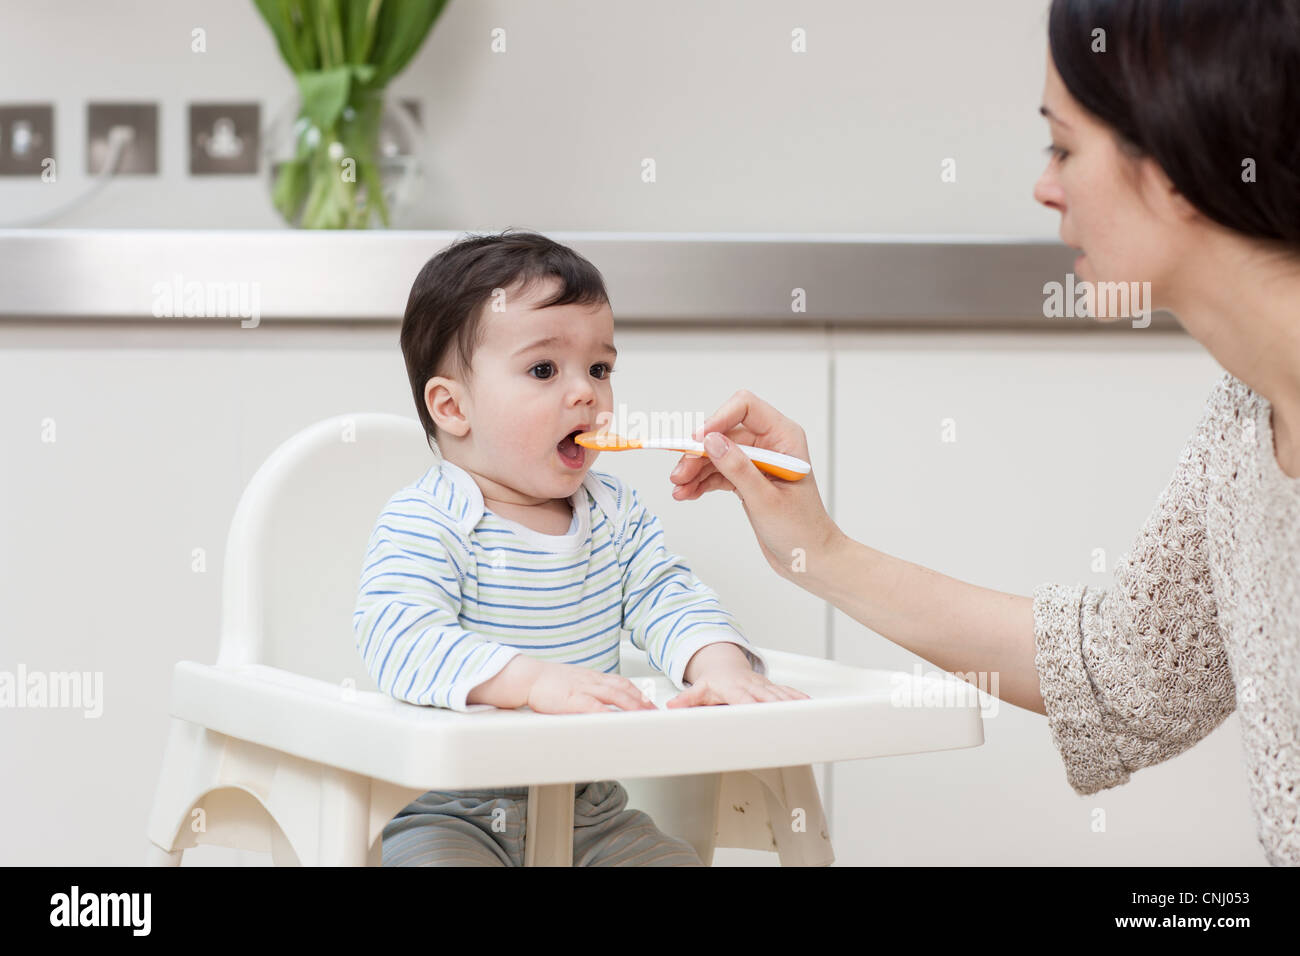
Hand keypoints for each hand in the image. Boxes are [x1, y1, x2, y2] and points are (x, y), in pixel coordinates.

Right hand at [525, 660, 657, 713]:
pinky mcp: (573, 700)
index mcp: (591, 677)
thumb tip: (597, 704)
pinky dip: (610, 714)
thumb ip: (586, 690)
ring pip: (615, 696)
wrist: (527, 677)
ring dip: (633, 707)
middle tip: (655, 712)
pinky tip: (619, 721)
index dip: (638, 692)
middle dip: (642, 701)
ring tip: (645, 717)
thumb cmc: (546, 682)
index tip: (648, 702)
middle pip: (624, 688)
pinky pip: (596, 707)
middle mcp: (591, 680)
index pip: (621, 682)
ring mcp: (583, 689)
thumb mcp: (571, 682)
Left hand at [667, 670, 810, 706]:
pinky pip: (787, 692)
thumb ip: (687, 699)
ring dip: (792, 704)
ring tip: (806, 714)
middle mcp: (751, 686)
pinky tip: (810, 706)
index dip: (751, 706)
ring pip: (780, 694)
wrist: (723, 664)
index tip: (758, 715)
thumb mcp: (699, 690)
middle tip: (790, 719)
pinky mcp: (771, 687)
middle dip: (778, 708)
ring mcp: (762, 686)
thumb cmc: (713, 681)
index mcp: (733, 688)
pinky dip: (799, 698)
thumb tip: (672, 706)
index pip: (743, 699)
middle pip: (766, 697)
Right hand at [670, 389, 841, 579]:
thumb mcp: (765, 499)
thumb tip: (711, 440)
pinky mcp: (746, 479)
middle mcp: (770, 443)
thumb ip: (738, 468)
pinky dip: (701, 481)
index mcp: (784, 437)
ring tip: (679, 489)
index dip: (718, 418)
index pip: (746, 408)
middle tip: (679, 473)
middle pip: (724, 433)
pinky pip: (718, 471)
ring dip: (695, 469)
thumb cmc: (801, 530)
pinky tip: (687, 493)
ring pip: (716, 453)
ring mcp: (757, 461)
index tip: (697, 440)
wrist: (809, 559)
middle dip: (699, 452)